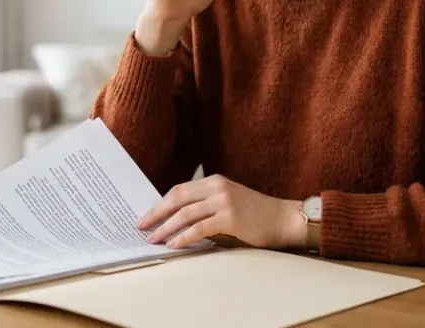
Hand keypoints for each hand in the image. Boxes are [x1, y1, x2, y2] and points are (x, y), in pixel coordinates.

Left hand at [136, 175, 306, 249]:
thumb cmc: (256, 214)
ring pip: (185, 214)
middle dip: (156, 213)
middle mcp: (217, 187)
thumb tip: (176, 218)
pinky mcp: (230, 218)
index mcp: (214, 181)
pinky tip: (173, 245)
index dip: (161, 203)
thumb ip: (207, 204)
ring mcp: (224, 201)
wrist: (284, 219)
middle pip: (177, 198)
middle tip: (140, 226)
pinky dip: (183, 237)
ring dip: (166, 228)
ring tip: (153, 239)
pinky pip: (199, 228)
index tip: (147, 215)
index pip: (179, 190)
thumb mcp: (229, 201)